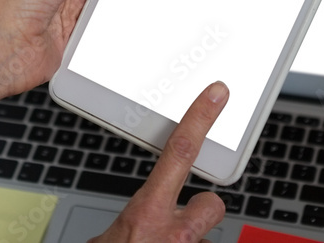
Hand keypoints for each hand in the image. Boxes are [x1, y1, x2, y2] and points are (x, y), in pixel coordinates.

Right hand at [92, 82, 229, 242]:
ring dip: (190, 239)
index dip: (200, 118)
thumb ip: (127, 219)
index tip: (216, 95)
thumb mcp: (107, 238)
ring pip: (206, 235)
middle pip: (211, 203)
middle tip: (185, 218)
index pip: (179, 152)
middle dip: (203, 206)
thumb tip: (129, 220)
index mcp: (147, 213)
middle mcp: (175, 234)